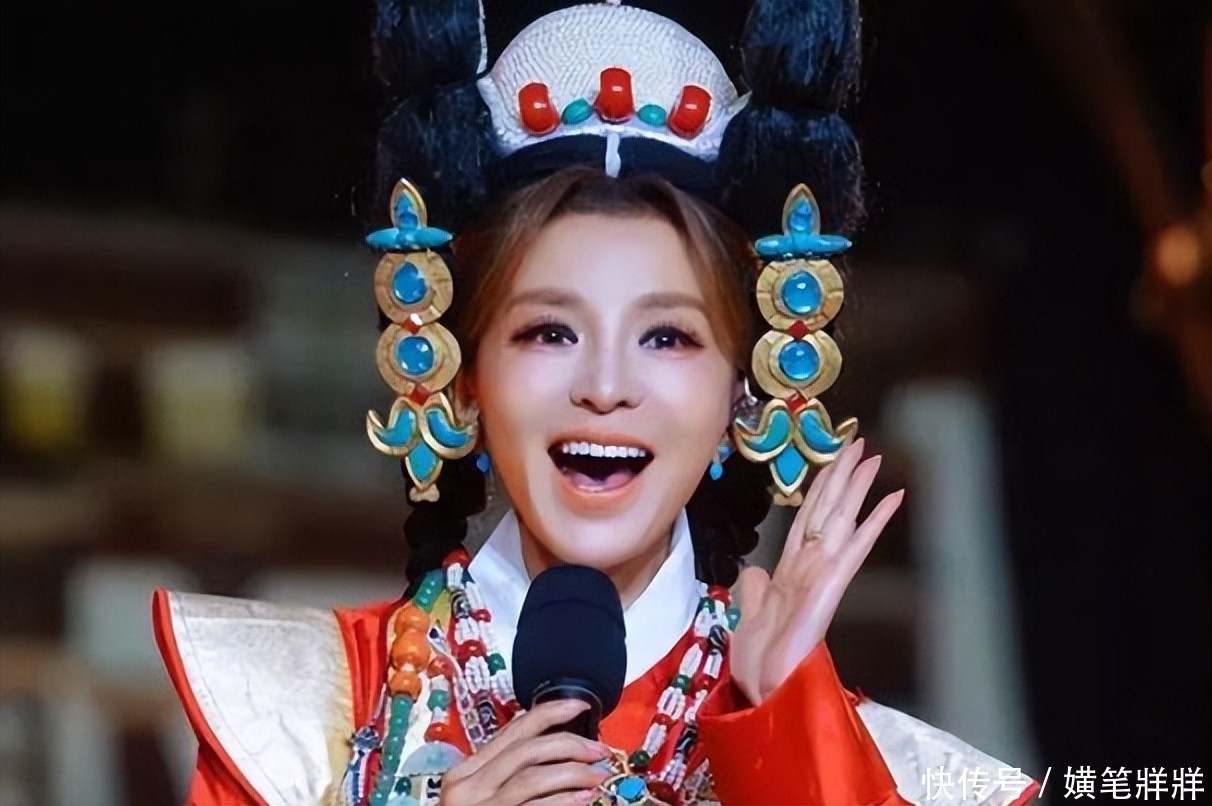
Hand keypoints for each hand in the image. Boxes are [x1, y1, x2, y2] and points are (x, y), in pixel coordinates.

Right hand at [439, 699, 611, 805]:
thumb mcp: (482, 797)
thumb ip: (508, 773)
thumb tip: (556, 748)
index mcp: (465, 772)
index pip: (512, 730)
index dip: (550, 712)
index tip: (580, 705)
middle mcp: (467, 787)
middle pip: (527, 749)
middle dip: (570, 744)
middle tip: (599, 751)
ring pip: (533, 776)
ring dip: (573, 772)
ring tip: (596, 776)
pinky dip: (564, 800)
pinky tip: (583, 799)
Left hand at [730, 438, 903, 705]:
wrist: (764, 691)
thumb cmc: (758, 663)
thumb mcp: (747, 617)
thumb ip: (755, 591)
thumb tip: (755, 570)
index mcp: (790, 572)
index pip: (807, 519)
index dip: (820, 489)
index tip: (832, 461)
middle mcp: (810, 568)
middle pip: (827, 510)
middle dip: (842, 476)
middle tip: (859, 443)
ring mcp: (823, 575)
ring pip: (842, 520)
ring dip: (858, 488)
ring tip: (874, 457)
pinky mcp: (832, 587)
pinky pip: (854, 547)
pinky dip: (873, 522)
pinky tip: (892, 499)